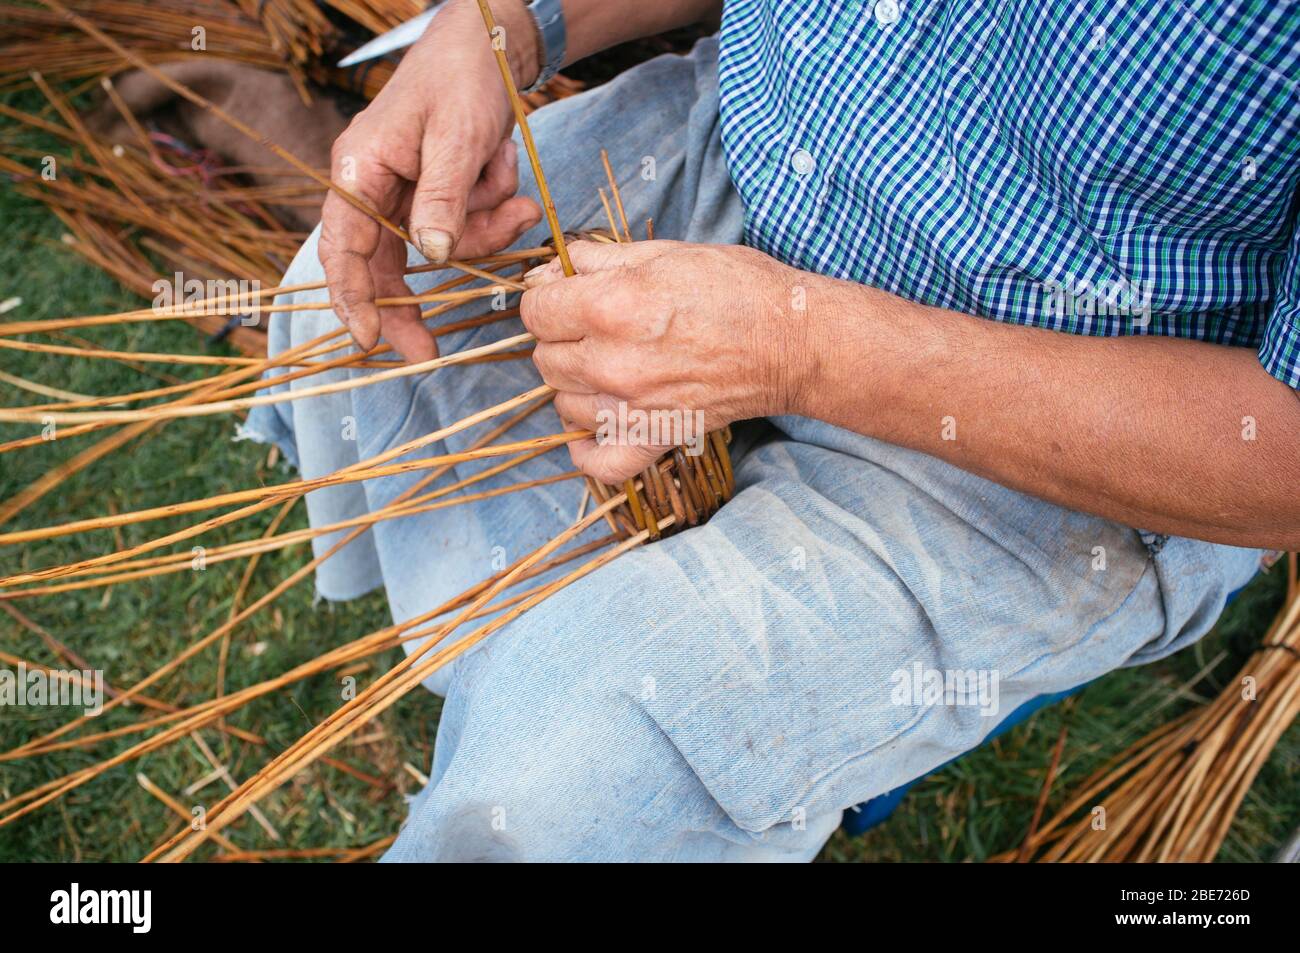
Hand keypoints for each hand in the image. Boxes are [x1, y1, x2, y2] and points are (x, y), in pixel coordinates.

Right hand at [319, 0, 543, 360]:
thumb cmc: (461, 81)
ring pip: (436, 250)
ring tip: (517, 200)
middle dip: (411, 302)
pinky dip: (493, 218)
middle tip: (428, 349)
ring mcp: (405, 194)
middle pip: (380, 264)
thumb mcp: (456, 139)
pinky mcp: (437, 197)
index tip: (368, 337)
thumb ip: (442, 198)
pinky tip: (514, 186)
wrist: (487, 48)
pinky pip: (463, 230)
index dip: (350, 296)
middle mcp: (373, 188)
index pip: (342, 246)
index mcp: (360, 170)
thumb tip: (431, 257)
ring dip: (482, 235)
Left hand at [521, 240, 813, 483]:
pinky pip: (599, 462)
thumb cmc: (738, 289)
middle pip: (544, 358)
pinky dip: (586, 450)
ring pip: (562, 403)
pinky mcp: (654, 438)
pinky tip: (588, 431)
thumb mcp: (666, 252)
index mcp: (610, 307)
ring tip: (602, 367)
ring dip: (574, 384)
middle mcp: (612, 362)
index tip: (565, 295)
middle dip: (560, 339)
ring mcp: (631, 407)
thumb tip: (552, 269)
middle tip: (591, 327)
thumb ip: (599, 259)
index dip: (547, 297)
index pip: (535, 310)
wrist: (793, 342)